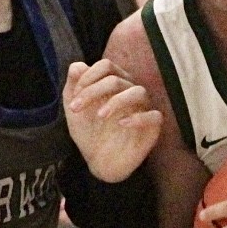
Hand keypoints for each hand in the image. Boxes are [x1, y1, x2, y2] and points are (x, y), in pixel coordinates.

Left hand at [63, 59, 162, 181]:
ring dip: (116, 101)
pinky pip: (154, 116)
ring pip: (138, 92)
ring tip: (100, 115)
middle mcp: (131, 91)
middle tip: (75, 109)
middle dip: (92, 91)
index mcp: (115, 82)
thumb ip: (73, 87)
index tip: (74, 99)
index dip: (87, 78)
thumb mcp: (74, 109)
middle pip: (117, 79)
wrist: (99, 162)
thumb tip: (77, 65)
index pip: (106, 66)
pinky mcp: (152, 127)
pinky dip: (138, 118)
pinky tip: (121, 124)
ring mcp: (143, 108)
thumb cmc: (89, 132)